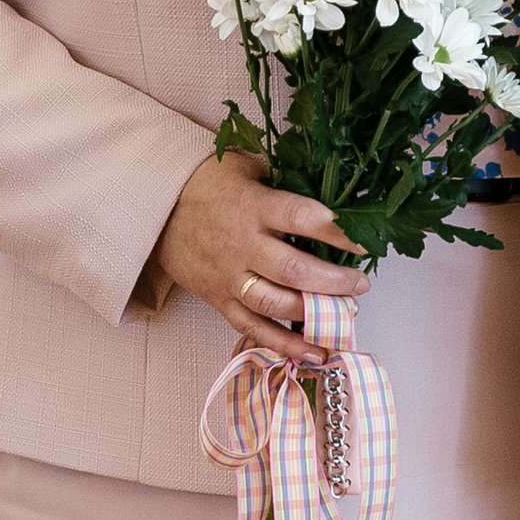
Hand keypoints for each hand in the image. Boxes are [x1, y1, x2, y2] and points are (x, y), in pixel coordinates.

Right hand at [152, 149, 365, 359]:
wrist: (155, 209)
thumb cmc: (206, 184)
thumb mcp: (244, 166)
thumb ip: (282, 179)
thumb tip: (328, 187)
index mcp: (251, 207)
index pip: (300, 218)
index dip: (336, 231)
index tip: (364, 240)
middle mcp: (241, 245)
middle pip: (294, 270)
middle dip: (335, 281)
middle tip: (361, 284)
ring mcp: (229, 277)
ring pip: (276, 304)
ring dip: (315, 313)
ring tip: (346, 313)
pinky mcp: (219, 300)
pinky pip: (253, 328)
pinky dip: (285, 345)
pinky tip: (315, 352)